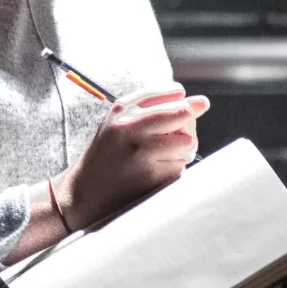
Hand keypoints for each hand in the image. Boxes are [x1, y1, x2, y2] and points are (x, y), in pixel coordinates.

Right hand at [59, 84, 209, 228]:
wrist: (85, 193)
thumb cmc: (109, 153)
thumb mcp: (121, 122)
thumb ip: (156, 107)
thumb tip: (201, 103)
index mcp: (123, 111)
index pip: (171, 94)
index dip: (181, 103)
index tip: (179, 109)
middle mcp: (131, 129)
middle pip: (183, 114)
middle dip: (188, 123)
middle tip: (176, 134)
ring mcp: (142, 154)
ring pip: (188, 142)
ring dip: (184, 149)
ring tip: (163, 155)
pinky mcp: (152, 177)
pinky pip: (181, 166)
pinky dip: (175, 168)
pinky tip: (155, 171)